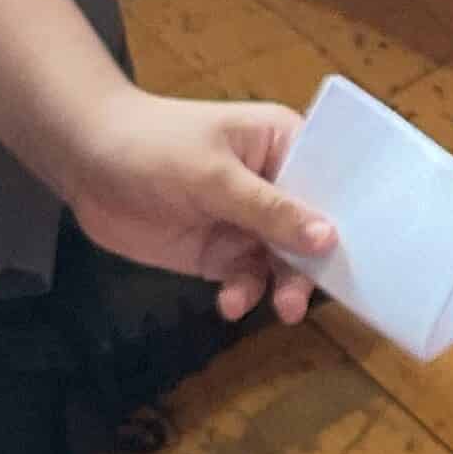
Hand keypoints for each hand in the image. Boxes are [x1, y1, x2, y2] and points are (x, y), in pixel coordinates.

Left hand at [66, 91, 332, 322]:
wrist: (84, 160)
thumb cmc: (154, 146)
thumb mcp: (214, 176)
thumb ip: (270, 211)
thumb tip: (329, 238)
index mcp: (284, 144)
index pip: (332, 182)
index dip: (350, 218)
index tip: (368, 258)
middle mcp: (274, 184)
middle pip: (312, 231)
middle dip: (312, 265)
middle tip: (303, 296)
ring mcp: (247, 221)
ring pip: (282, 262)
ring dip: (281, 285)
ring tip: (278, 308)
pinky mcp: (219, 251)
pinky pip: (247, 278)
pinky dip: (244, 293)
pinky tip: (230, 304)